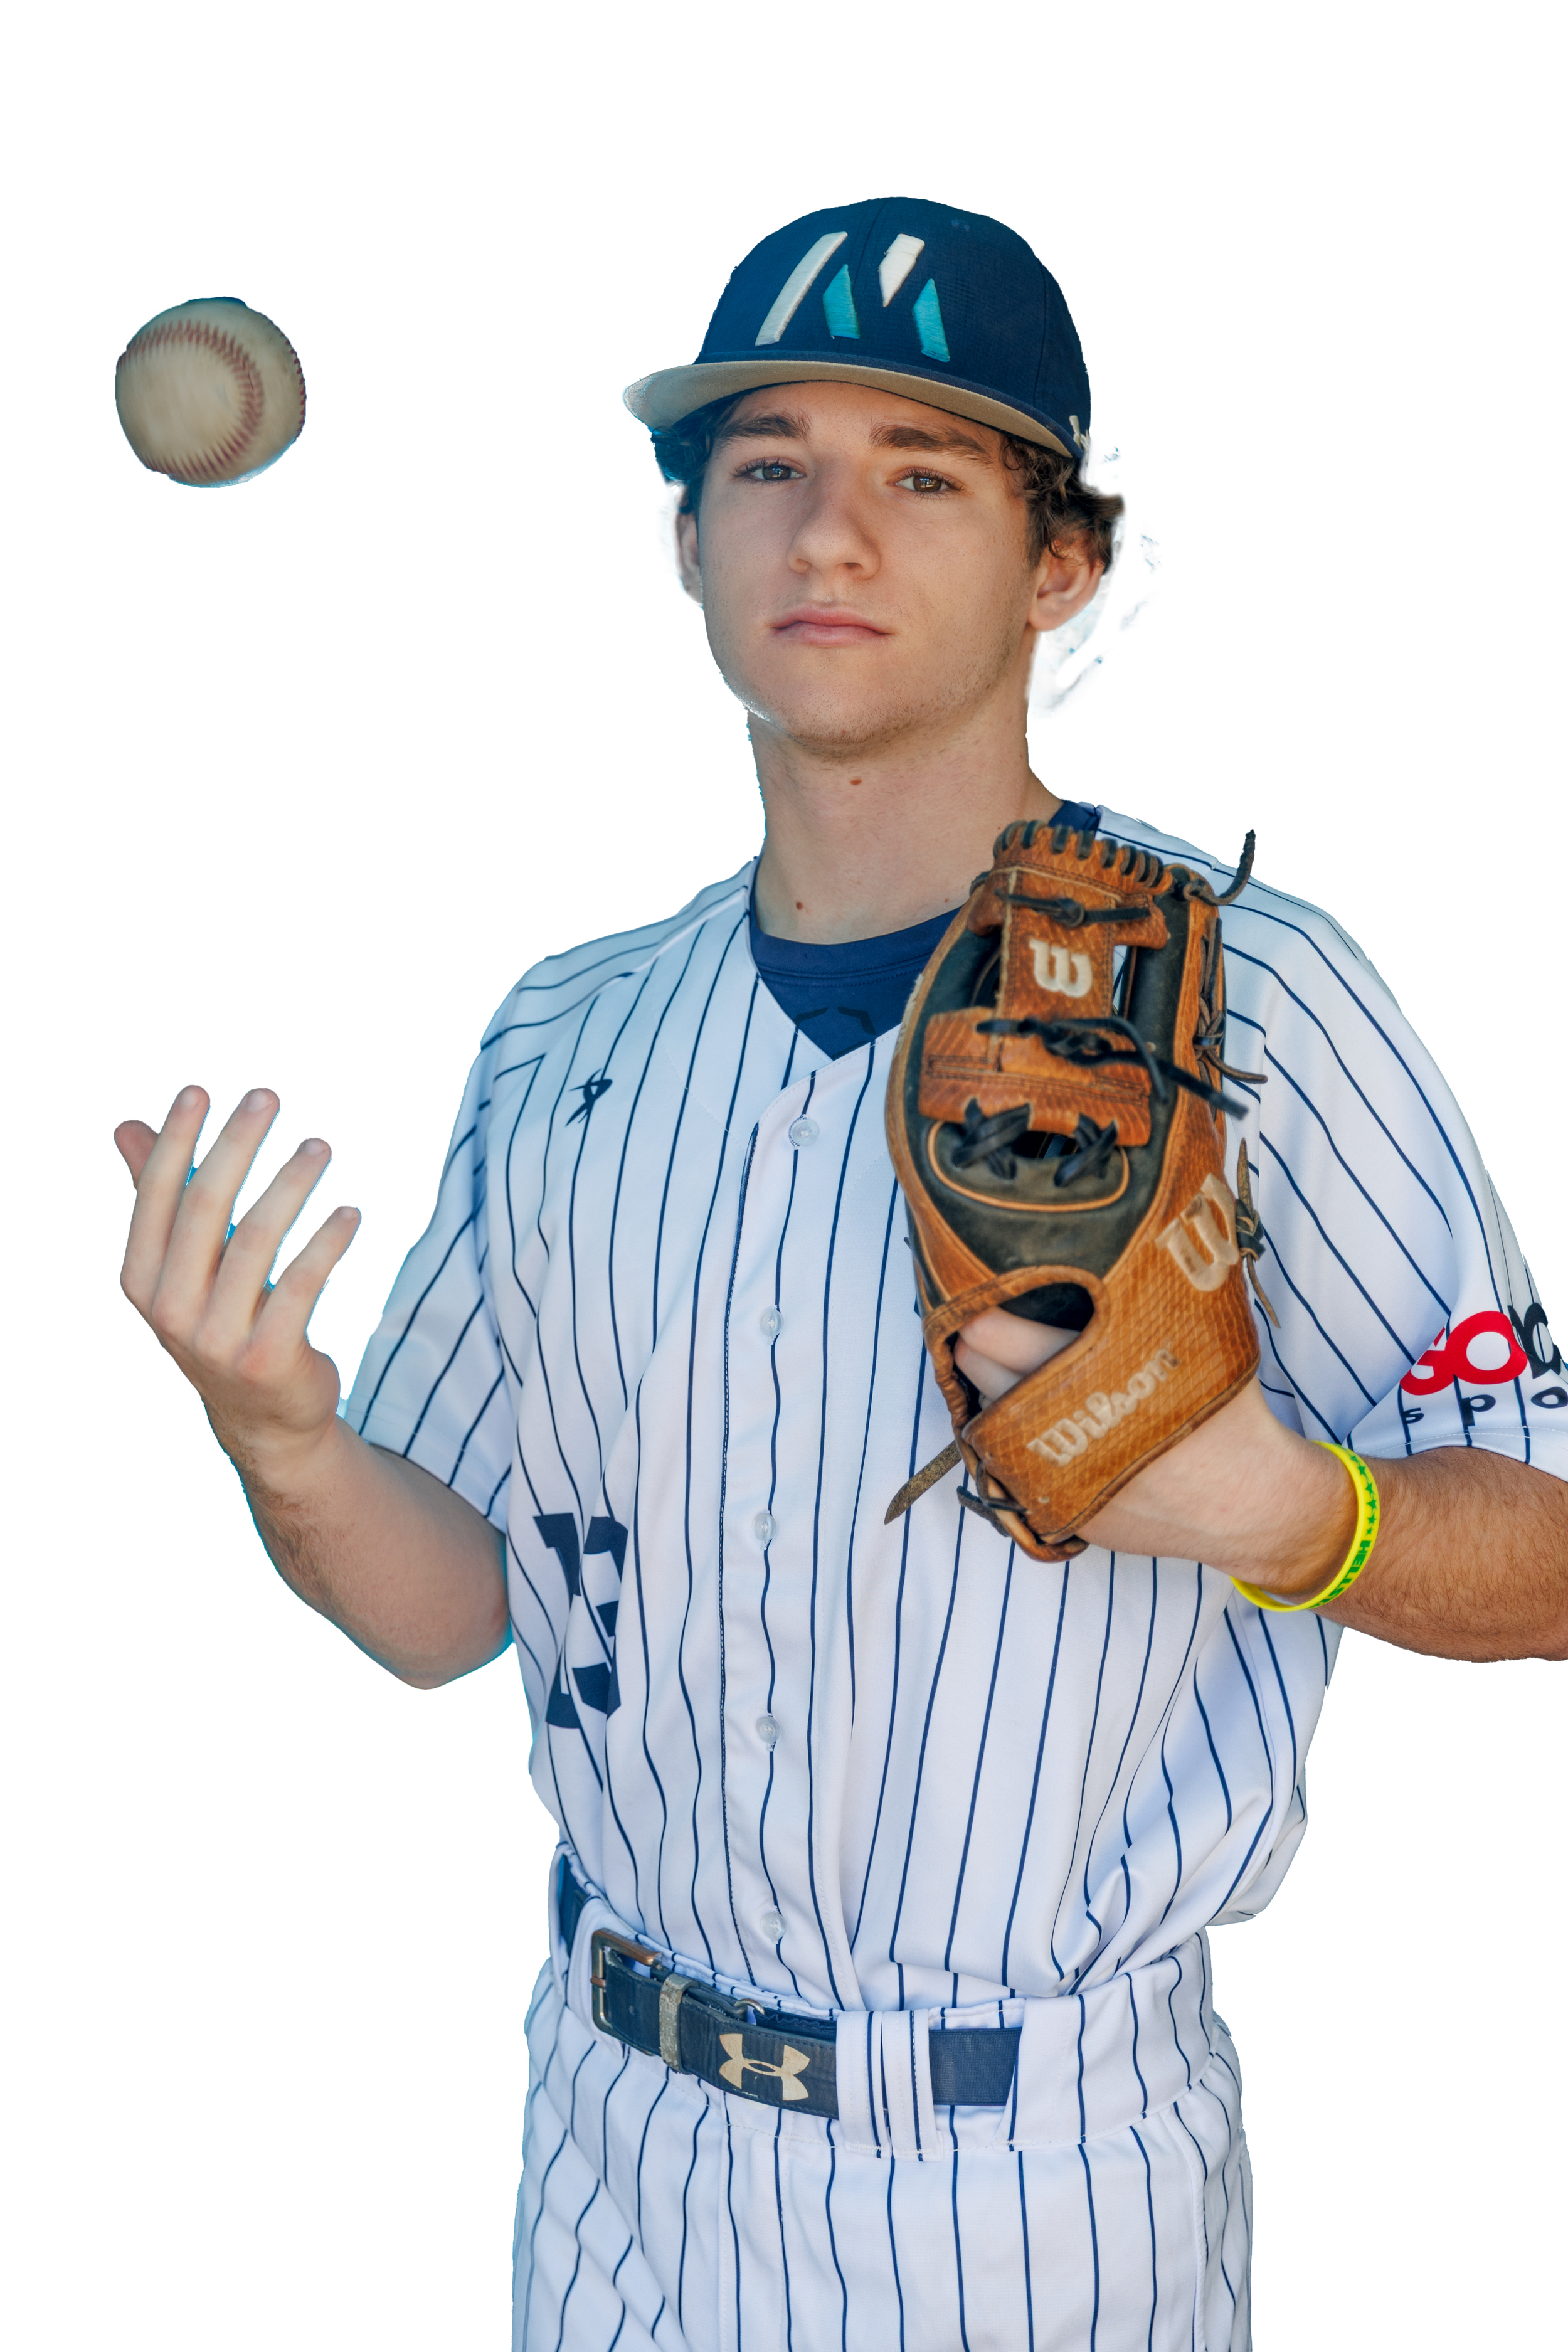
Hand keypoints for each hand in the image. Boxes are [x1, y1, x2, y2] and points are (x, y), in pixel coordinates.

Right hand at [114, 1085, 360, 1480]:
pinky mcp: (267, 1356)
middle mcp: (169, 1307)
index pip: (156, 1197)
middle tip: (267, 1100)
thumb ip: (161, 1198)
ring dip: (290, 1185)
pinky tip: (350, 1213)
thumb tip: (128, 1127)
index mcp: (143, 1278)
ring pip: (254, 1240)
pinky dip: (327, 1242)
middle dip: (234, 1146)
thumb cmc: (224, 1322)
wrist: (264, 1418)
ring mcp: (216, 1337)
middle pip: (204, 1209)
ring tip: (319, 1148)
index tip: (200, 1092)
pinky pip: (300, 1284)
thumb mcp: (185, 1268)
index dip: (175, 1142)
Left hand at [954, 1308, 1353, 1588]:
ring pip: (982, 1414)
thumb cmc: (1229, 1414)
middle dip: (980, 1340)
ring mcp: (1044, 1477)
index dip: (984, 1304)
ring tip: (1017, 1363)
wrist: (1250, 1506)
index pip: (988, 1333)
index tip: (992, 1287)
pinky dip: (1009, 1433)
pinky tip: (1036, 1414)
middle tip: (998, 1316)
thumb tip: (1123, 1232)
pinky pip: (1000, 1459)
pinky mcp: (1047, 1509)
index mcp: (1082, 1378)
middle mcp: (1050, 1430)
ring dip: (993, 1386)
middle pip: (974, 1368)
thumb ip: (1149, 1291)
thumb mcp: (1199, 1336)